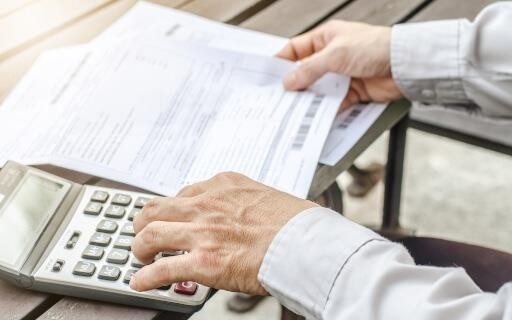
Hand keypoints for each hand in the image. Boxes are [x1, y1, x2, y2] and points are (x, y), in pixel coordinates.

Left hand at [130, 172, 316, 294]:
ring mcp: (203, 232)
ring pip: (150, 235)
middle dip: (144, 223)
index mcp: (223, 186)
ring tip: (141, 257)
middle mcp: (207, 204)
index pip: (183, 193)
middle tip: (144, 234)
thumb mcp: (266, 196)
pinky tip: (140, 283)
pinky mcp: (204, 262)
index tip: (170, 217)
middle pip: (156, 209)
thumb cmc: (296, 222)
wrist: (308, 244)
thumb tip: (239, 216)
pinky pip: (161, 270)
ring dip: (139, 248)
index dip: (172, 209)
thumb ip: (243, 202)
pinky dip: (145, 278)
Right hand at [277, 20, 401, 109]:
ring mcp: (342, 75)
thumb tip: (289, 81)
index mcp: (326, 38)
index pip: (296, 49)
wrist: (404, 64)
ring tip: (294, 111)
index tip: (268, 76)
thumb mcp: (335, 55)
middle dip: (294, 85)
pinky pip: (334, 103)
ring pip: (319, 90)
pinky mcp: (353, 92)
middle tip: (279, 97)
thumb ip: (309, 69)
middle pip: (306, 73)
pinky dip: (326, 110)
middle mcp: (332, 56)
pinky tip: (316, 117)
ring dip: (309, 100)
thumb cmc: (374, 48)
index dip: (282, 62)